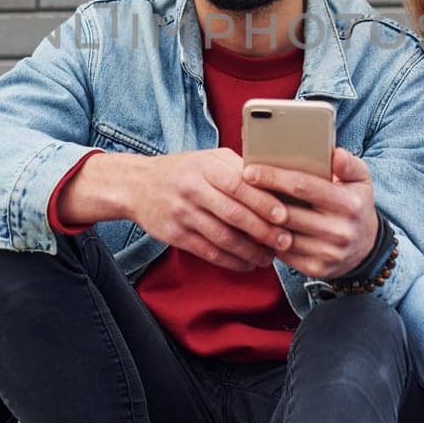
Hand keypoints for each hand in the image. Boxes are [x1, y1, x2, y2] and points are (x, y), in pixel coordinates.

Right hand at [123, 148, 292, 271]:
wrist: (138, 185)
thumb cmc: (183, 170)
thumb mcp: (208, 158)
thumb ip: (238, 168)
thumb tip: (276, 183)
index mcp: (205, 166)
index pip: (240, 184)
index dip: (264, 202)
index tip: (284, 215)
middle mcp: (192, 189)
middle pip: (234, 214)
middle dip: (263, 231)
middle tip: (285, 241)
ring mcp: (182, 213)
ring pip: (223, 238)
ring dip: (250, 251)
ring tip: (269, 257)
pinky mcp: (175, 235)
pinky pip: (209, 252)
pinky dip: (231, 261)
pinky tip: (247, 263)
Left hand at [242, 147, 378, 279]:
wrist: (366, 247)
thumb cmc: (355, 205)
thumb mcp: (361, 180)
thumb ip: (348, 164)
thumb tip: (333, 153)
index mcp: (348, 204)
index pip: (303, 187)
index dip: (273, 177)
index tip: (249, 170)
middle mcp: (339, 230)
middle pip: (287, 212)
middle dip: (258, 199)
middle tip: (237, 187)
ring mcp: (328, 253)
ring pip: (282, 236)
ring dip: (259, 222)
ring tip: (242, 206)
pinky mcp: (318, 269)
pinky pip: (284, 255)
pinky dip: (267, 241)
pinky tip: (256, 228)